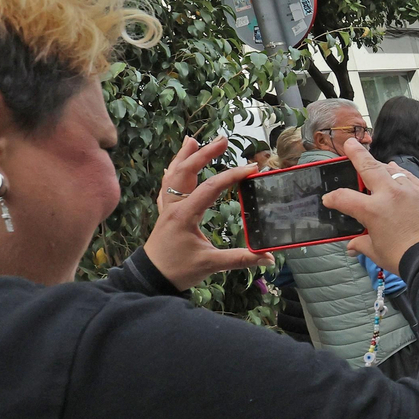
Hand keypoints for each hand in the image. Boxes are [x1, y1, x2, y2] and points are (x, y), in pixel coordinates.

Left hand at [143, 136, 272, 288]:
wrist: (150, 278)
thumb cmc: (177, 270)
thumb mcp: (211, 265)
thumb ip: (241, 259)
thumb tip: (269, 258)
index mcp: (185, 214)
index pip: (212, 187)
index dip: (233, 175)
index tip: (252, 168)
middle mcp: (174, 206)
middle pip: (187, 171)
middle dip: (205, 153)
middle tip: (223, 140)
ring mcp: (168, 208)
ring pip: (173, 174)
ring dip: (183, 156)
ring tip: (192, 140)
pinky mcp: (166, 214)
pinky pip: (167, 187)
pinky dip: (171, 172)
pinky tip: (172, 166)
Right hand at [323, 139, 418, 270]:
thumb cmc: (406, 258)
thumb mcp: (378, 253)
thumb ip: (363, 244)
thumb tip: (352, 246)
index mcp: (372, 210)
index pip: (344, 198)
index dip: (332, 199)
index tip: (328, 200)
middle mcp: (390, 194)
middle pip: (369, 167)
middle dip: (357, 154)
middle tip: (350, 143)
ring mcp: (410, 190)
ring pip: (392, 170)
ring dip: (382, 165)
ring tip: (375, 162)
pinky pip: (410, 178)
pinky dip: (402, 174)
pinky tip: (399, 173)